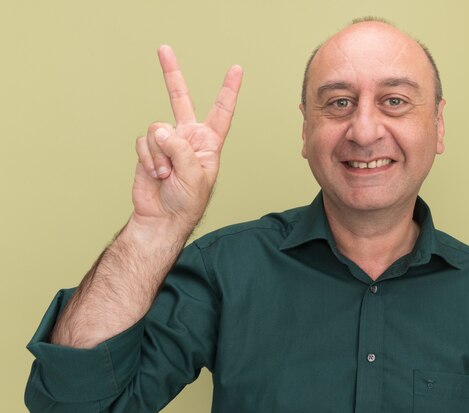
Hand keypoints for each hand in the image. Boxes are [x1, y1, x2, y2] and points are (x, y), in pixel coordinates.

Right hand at [133, 45, 242, 233]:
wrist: (162, 218)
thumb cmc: (187, 202)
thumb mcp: (195, 176)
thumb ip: (180, 149)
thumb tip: (160, 129)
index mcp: (209, 143)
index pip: (221, 111)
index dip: (228, 90)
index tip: (236, 69)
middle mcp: (188, 138)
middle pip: (180, 99)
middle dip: (172, 74)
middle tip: (164, 49)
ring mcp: (166, 142)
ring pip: (157, 130)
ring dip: (160, 155)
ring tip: (167, 174)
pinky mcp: (148, 150)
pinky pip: (143, 142)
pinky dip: (148, 159)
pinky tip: (156, 174)